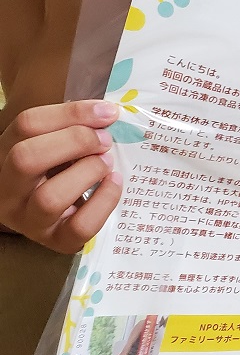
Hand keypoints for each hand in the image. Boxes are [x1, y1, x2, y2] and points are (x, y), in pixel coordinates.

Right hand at [0, 100, 122, 253]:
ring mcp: (29, 221)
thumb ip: (71, 126)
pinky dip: (104, 201)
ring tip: (106, 162)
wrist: (52, 215)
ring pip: (50, 197)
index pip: (26, 125)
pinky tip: (114, 182)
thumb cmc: (54, 171)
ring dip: (87, 172)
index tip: (106, 112)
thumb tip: (107, 113)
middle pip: (26, 158)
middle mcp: (8, 190)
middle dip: (74, 142)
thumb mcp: (51, 144)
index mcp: (3, 155)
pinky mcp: (57, 242)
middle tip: (104, 140)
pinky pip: (81, 226)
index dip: (71, 113)